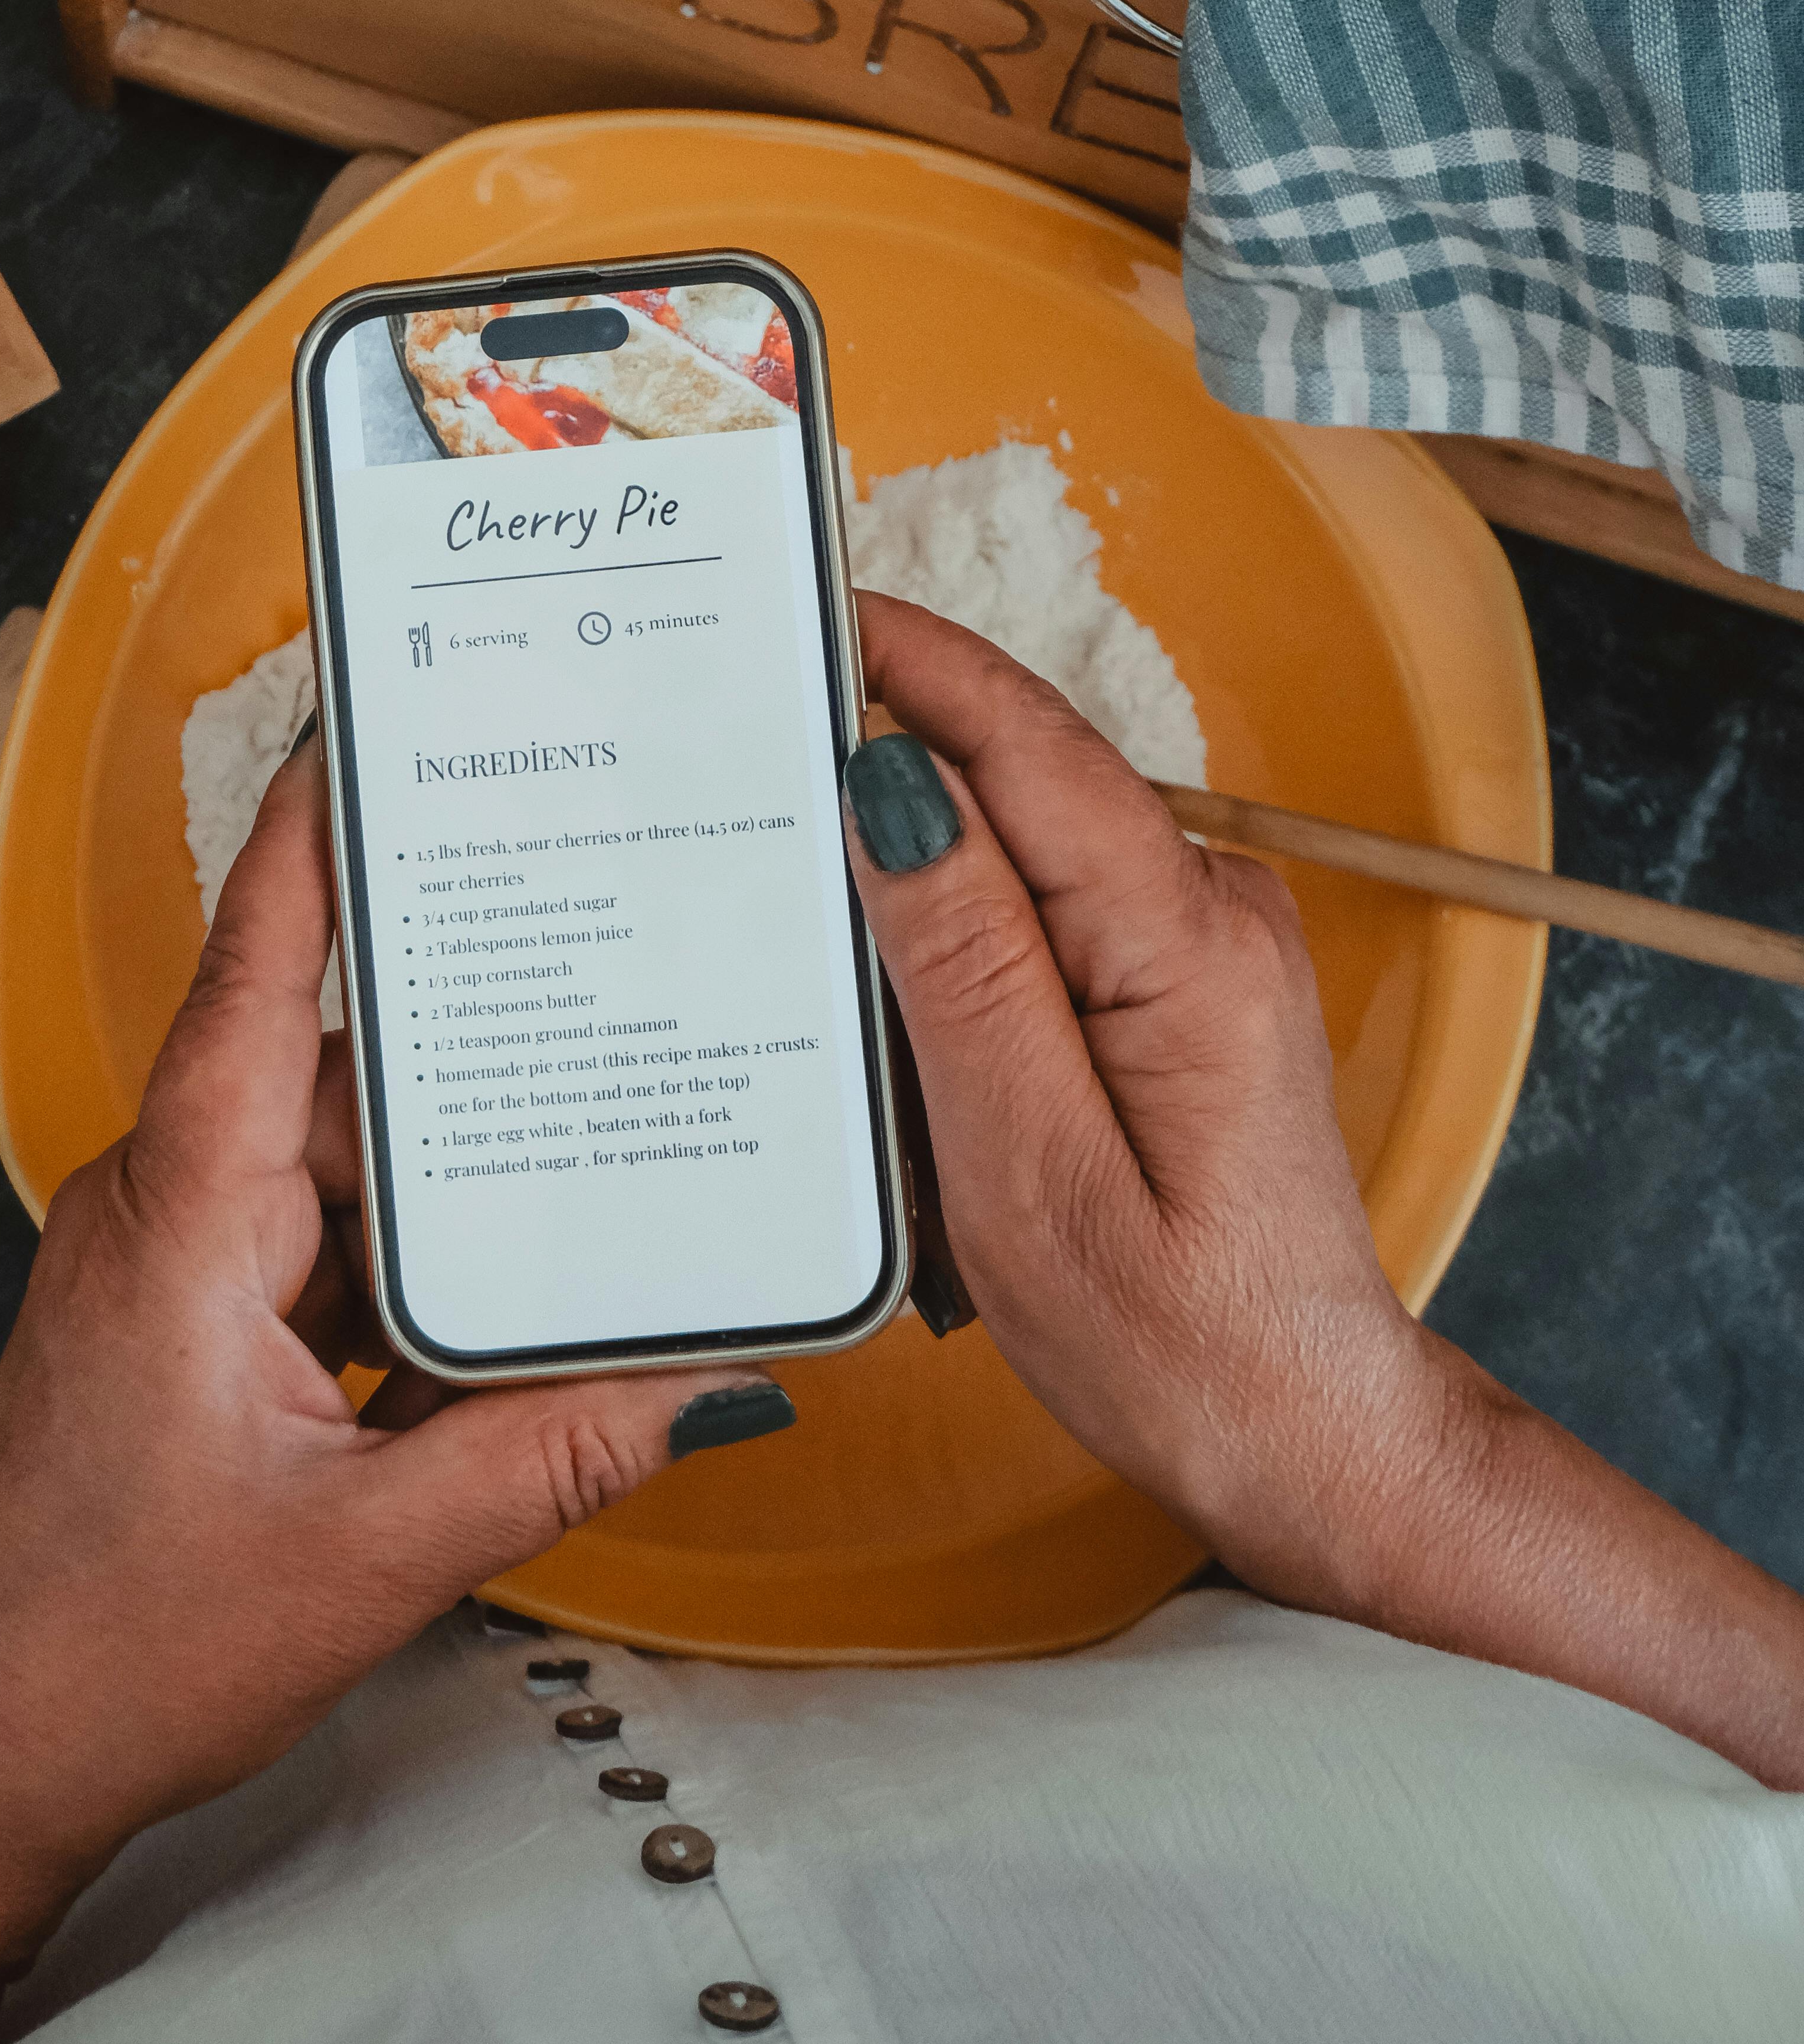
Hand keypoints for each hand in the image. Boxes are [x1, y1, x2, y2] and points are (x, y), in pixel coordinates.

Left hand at [0, 734, 785, 2043]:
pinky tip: (497, 1309)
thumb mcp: (369, 1557)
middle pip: (338, 1077)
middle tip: (598, 973)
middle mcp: (166, 1206)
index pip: (259, 979)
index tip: (365, 734)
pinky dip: (404, 1265)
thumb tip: (707, 1384)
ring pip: (338, 1171)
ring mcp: (171, 1262)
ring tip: (585, 1174)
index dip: (311, 845)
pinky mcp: (186, 1321)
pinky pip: (314, 1242)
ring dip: (446, 1191)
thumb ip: (546, 1455)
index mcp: (186, 1214)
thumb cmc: (112, 1654)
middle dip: (468, 1051)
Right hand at [841, 593, 1803, 1784]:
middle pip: (1022, 770)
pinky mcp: (1172, 978)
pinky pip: (1044, 896)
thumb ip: (965, 967)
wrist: (1306, 1437)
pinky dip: (950, 895)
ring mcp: (1198, 940)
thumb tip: (894, 785)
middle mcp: (1210, 910)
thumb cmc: (1175, 1341)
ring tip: (773, 817)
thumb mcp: (1031, 1171)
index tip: (799, 606)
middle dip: (885, 728)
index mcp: (1186, 944)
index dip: (912, 661)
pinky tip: (869, 935)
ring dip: (911, 823)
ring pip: (1025, 832)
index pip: (1029, 744)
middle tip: (736, 710)